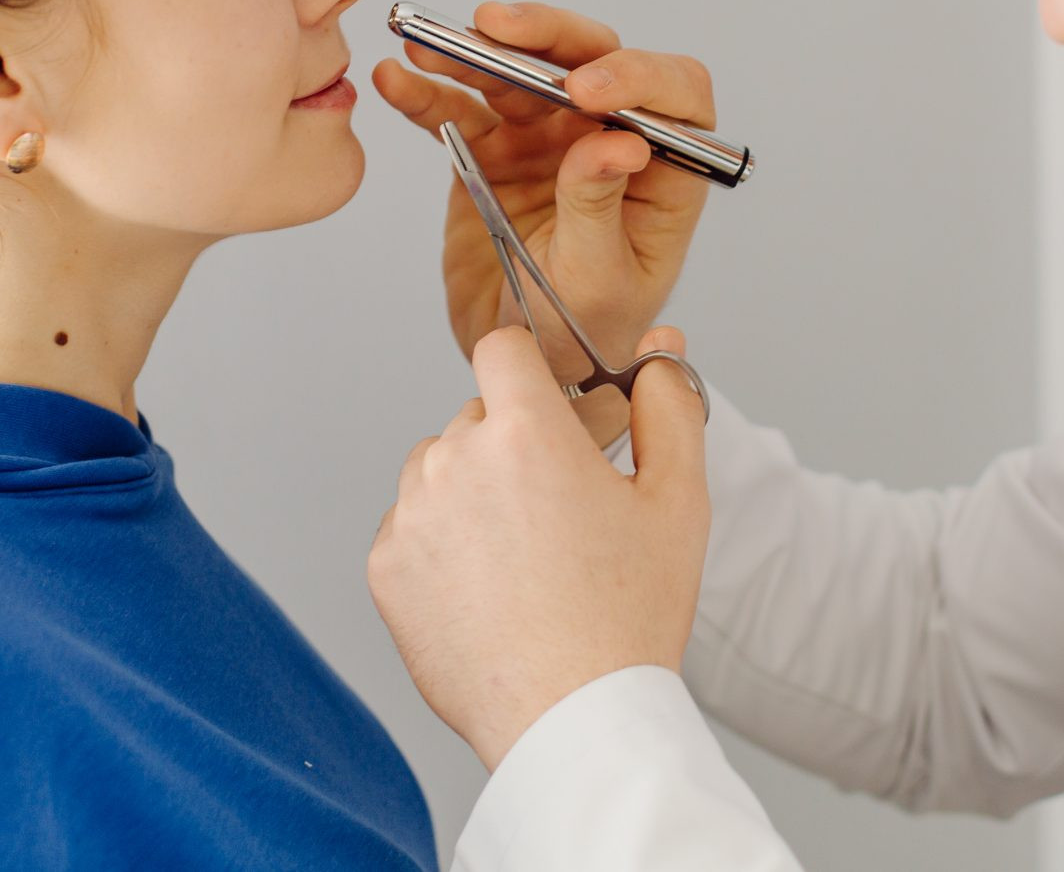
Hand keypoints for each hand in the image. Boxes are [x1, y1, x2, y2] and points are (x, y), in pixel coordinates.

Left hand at [367, 323, 709, 771]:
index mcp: (524, 430)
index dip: (532, 370)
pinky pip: (410, 527)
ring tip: (524, 552)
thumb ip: (668, 406)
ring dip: (473, 488)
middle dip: (517, 443)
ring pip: (439, 468)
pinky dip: (442, 544)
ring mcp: (411, 516)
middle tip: (562, 505)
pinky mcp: (386, 569)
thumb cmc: (628, 614)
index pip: (503, 347)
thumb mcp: (677, 500)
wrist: (574, 717)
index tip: (553, 407)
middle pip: (478, 415)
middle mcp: (454, 459)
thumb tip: (662, 347)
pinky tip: (489, 586)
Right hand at [372, 2, 715, 445]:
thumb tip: (617, 143)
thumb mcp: (597, 283)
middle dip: (548, 36)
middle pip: (593, 61)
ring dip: (476, 53)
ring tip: (430, 45)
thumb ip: (600, 210)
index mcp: (663, 172)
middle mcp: (610, 141)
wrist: (519, 365)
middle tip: (497, 30)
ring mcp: (549, 142)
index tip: (586, 92)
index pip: (675, 97)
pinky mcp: (493, 152)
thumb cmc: (582, 334)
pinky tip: (396, 80)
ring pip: (520, 75)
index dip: (636, 78)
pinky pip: (461, 112)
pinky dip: (428, 94)